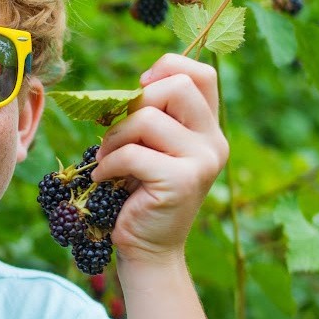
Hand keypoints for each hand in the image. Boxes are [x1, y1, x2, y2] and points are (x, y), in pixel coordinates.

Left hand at [90, 53, 228, 266]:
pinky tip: (104, 178)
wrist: (147, 249)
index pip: (200, 74)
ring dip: (114, 137)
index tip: (139, 91)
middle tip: (117, 134)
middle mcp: (213, 142)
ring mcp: (202, 161)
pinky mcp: (181, 181)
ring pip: (148, 118)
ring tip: (107, 159)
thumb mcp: (151, 147)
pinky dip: (108, 163)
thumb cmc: (140, 194)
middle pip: (175, 87)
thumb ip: (153, 115)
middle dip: (134, 104)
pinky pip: (133, 153)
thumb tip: (137, 85)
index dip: (166, 69)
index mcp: (208, 128)